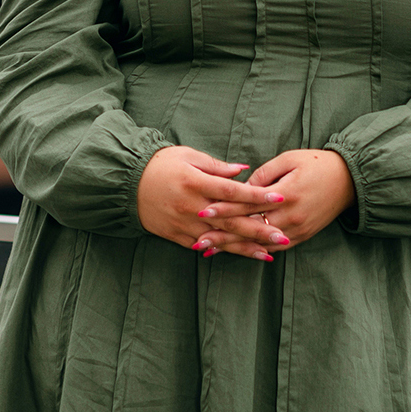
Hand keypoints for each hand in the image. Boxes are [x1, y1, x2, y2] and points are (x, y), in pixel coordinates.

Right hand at [137, 145, 287, 260]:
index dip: (257, 196)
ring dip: (245, 247)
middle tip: (283, 236)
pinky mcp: (177, 236)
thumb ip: (217, 166)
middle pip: (231, 221)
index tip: (279, 197)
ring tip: (269, 253)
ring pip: (220, 239)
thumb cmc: (160, 164)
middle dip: (259, 230)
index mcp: (195, 182)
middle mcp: (191, 206)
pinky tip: (241, 255)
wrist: (127, 184)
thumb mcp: (188, 156)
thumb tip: (243, 171)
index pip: (232, 191)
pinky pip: (204, 246)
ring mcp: (184, 224)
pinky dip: (223, 251)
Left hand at [194, 148, 354, 254]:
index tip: (201, 212)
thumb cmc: (317, 164)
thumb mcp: (289, 159)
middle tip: (198, 241)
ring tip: (212, 252)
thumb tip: (243, 185)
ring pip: (260, 242)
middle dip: (223, 235)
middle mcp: (290, 215)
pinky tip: (239, 253)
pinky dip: (255, 251)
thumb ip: (264, 174)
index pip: (247, 203)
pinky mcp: (303, 236)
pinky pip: (275, 248)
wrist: (349, 180)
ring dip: (235, 248)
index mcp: (285, 193)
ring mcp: (297, 229)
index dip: (223, 208)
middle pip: (250, 228)